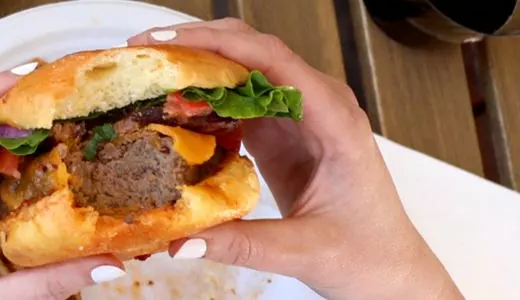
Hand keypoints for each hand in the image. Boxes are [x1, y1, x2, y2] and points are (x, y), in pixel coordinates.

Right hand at [128, 18, 461, 298]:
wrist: (388, 270)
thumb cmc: (367, 255)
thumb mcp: (304, 252)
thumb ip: (242, 244)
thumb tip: (181, 240)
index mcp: (335, 121)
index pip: (273, 61)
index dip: (219, 45)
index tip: (170, 44)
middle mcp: (318, 107)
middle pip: (252, 51)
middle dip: (196, 44)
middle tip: (143, 52)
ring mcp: (298, 117)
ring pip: (241, 70)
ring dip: (195, 66)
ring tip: (146, 74)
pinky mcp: (279, 132)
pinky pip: (236, 99)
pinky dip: (201, 96)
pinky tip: (169, 107)